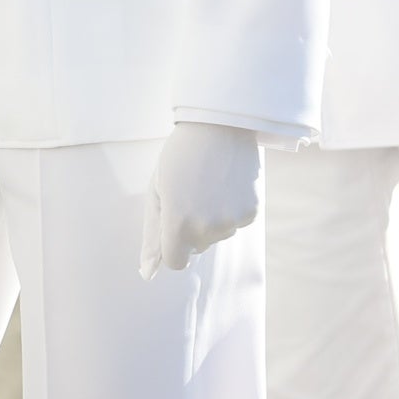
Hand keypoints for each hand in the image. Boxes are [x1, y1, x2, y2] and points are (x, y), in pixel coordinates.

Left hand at [141, 122, 261, 279]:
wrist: (219, 126)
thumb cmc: (179, 157)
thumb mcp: (157, 190)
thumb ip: (152, 234)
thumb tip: (147, 273)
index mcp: (178, 224)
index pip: (176, 261)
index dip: (172, 244)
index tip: (172, 224)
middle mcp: (206, 229)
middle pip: (197, 247)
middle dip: (190, 227)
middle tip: (189, 190)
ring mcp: (231, 222)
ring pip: (217, 235)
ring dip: (210, 217)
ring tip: (207, 184)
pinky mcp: (251, 214)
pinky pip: (235, 223)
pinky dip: (229, 209)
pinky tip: (225, 183)